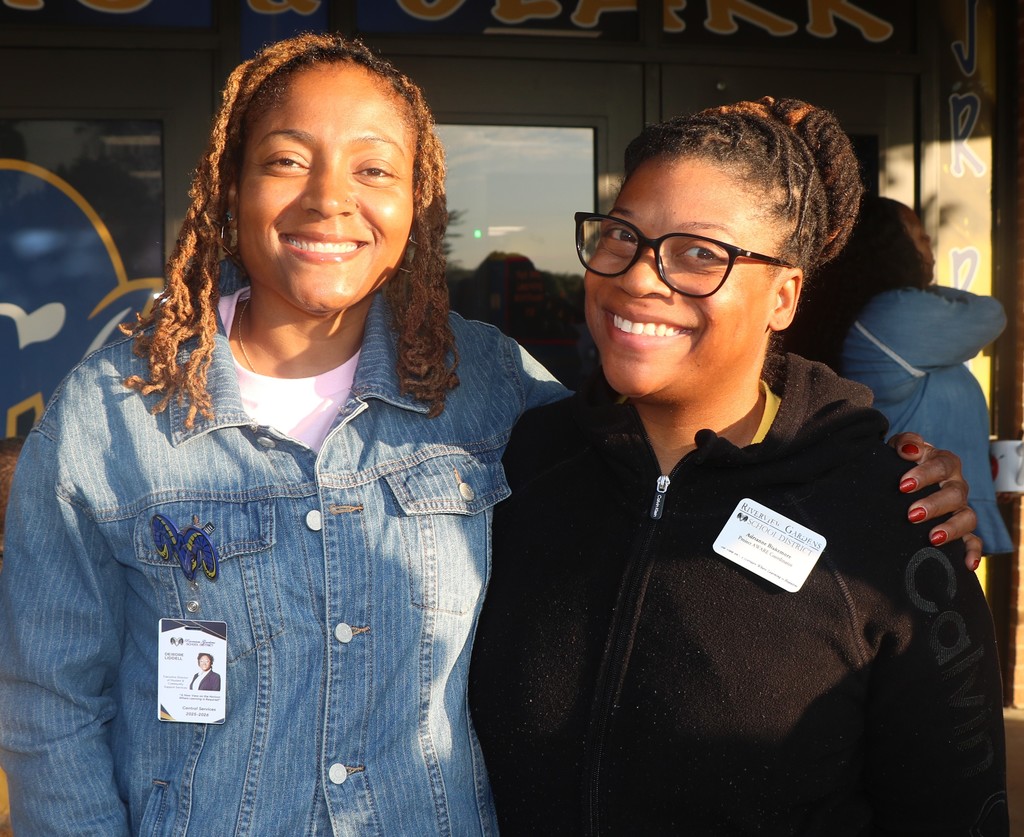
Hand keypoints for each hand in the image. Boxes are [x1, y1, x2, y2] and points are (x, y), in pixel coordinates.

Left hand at [889, 431, 980, 570]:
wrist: (900, 484)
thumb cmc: (901, 464)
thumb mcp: (898, 449)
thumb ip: (904, 443)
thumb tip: (909, 450)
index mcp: (943, 463)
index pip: (941, 465)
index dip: (923, 474)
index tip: (902, 486)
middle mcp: (956, 485)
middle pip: (954, 493)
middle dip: (934, 504)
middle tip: (911, 514)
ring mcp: (960, 509)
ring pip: (967, 517)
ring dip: (951, 528)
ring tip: (932, 537)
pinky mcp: (961, 531)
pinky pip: (974, 542)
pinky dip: (973, 552)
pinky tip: (967, 564)